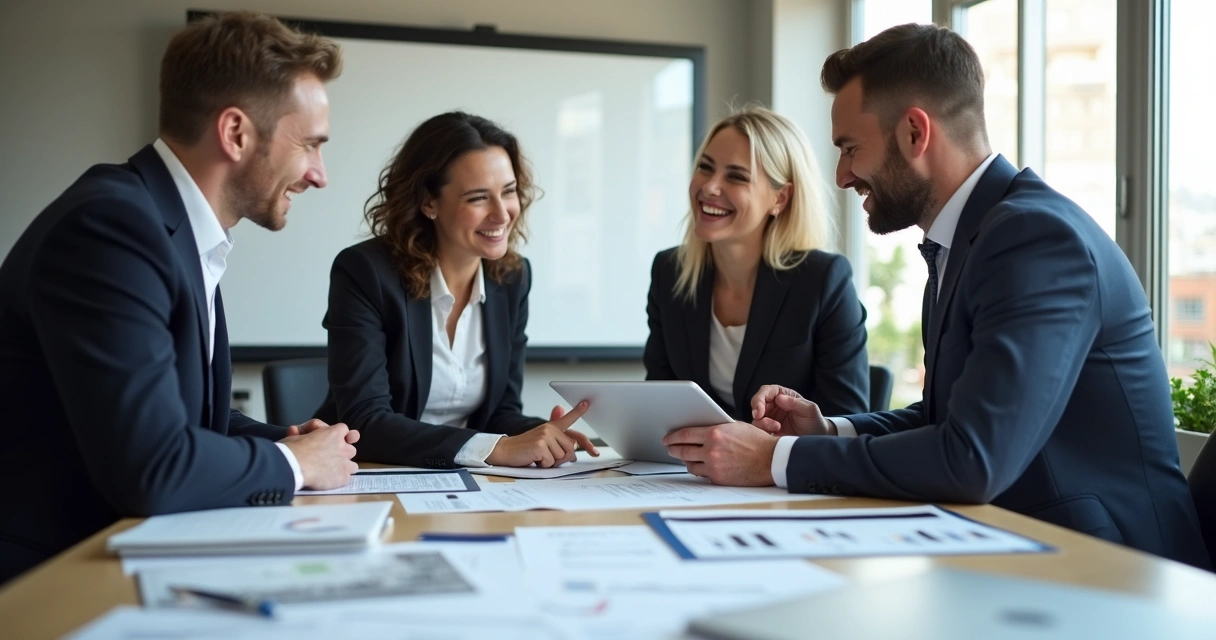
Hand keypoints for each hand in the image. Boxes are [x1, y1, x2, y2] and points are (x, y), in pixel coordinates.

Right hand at [280, 423, 358, 489]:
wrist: (293, 466)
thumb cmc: (292, 448)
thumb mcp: (298, 434)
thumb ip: (306, 433)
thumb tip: (297, 431)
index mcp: (334, 433)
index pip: (344, 429)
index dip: (339, 435)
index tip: (333, 439)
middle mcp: (343, 447)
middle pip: (351, 449)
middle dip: (343, 453)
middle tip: (332, 457)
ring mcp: (345, 463)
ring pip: (353, 465)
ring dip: (344, 467)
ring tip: (333, 472)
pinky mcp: (343, 478)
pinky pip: (347, 478)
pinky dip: (339, 479)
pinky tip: (330, 481)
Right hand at [486, 401, 598, 467]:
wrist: (505, 451)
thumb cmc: (525, 449)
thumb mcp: (543, 443)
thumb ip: (558, 441)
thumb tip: (573, 442)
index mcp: (551, 427)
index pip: (568, 419)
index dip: (578, 411)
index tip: (586, 403)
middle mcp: (550, 429)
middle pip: (570, 449)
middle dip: (560, 459)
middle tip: (545, 457)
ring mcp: (545, 436)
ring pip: (562, 457)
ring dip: (551, 463)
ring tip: (538, 457)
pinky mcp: (540, 445)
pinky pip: (551, 462)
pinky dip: (543, 465)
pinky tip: (534, 459)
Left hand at [662, 422, 777, 485]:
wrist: (771, 459)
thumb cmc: (756, 441)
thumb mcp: (735, 427)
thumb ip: (716, 429)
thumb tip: (700, 431)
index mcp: (714, 433)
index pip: (685, 435)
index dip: (672, 437)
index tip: (667, 438)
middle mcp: (711, 450)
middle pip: (682, 451)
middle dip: (673, 450)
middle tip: (669, 448)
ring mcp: (714, 466)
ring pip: (690, 465)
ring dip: (686, 461)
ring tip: (685, 458)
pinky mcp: (718, 479)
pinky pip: (702, 475)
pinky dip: (700, 470)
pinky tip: (699, 467)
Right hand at [750, 385, 834, 436]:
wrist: (816, 437)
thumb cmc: (814, 420)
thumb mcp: (809, 409)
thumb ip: (795, 402)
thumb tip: (779, 398)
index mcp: (782, 395)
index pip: (765, 392)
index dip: (759, 399)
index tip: (759, 410)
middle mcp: (773, 405)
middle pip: (756, 405)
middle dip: (757, 413)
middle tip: (762, 419)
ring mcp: (770, 418)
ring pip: (756, 419)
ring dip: (762, 424)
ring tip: (776, 428)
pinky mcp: (769, 431)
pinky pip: (759, 432)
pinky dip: (763, 433)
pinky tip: (774, 435)